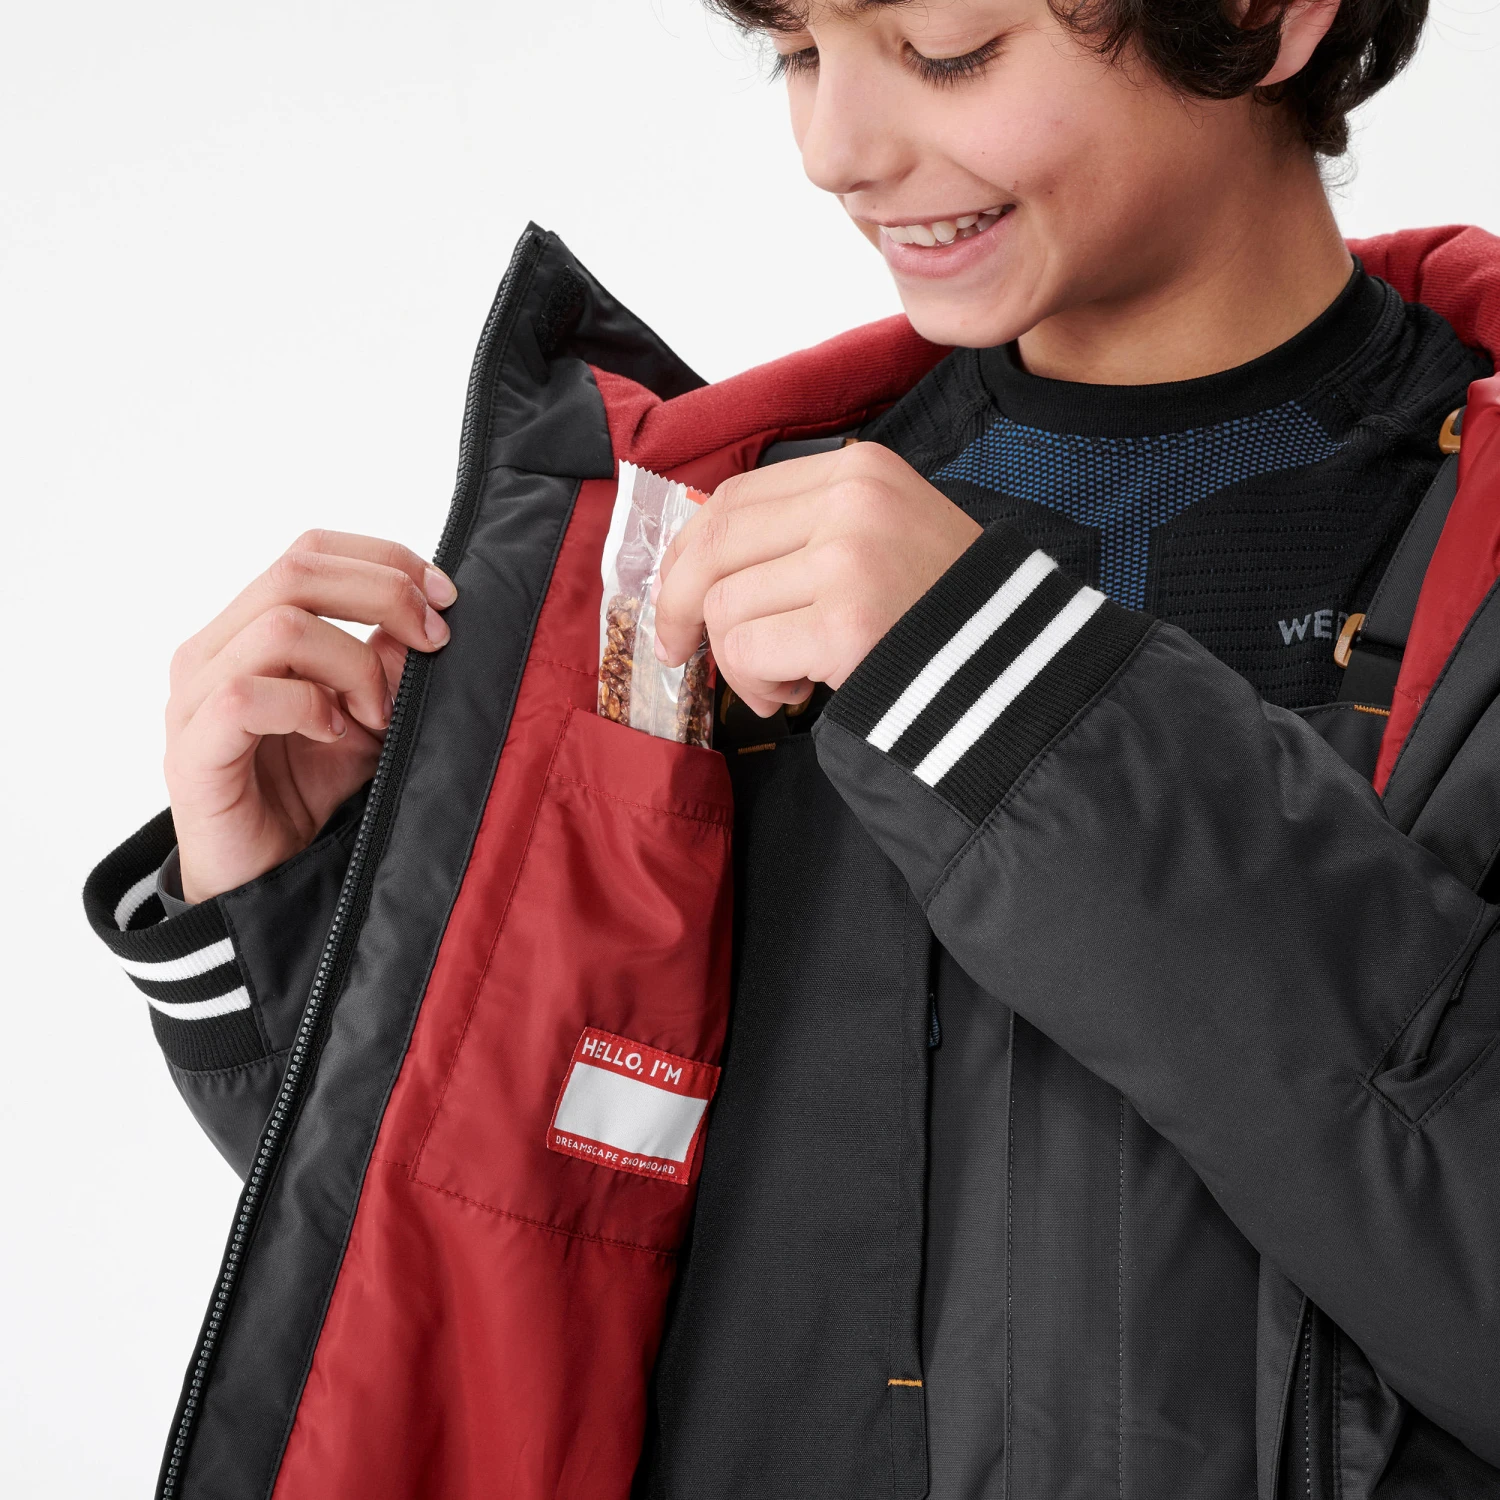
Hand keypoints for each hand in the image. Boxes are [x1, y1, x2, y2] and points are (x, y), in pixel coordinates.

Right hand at [164, 531, 455, 902]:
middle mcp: (214, 649)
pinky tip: (335, 734)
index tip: (447, 597)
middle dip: (384, 595)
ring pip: (281, 627)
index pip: (310, 551)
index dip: (385, 559)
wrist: (267, 879)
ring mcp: (194, 697)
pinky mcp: (192, 751)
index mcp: (250, 627)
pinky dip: (309, 706)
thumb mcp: (371, 717)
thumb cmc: (310, 792)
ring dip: (354, 665)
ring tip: (377, 715)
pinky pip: (246, 696)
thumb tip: (426, 618)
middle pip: (297, 570)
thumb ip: (390, 664)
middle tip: (434, 643)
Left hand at [654, 443, 980, 716]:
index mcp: (857, 469)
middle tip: (676, 648)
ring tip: (782, 680)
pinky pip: (747, 651)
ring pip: (725, 605)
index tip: (674, 589)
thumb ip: (802, 531)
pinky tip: (796, 693)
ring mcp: (849, 560)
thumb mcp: (881, 535)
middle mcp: (851, 502)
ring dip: (736, 659)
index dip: (686, 549)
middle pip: (714, 545)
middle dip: (677, 604)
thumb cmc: (940, 612)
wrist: (1016, 666)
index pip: (733, 497)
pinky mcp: (845, 624)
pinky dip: (756, 684)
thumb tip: (696, 558)